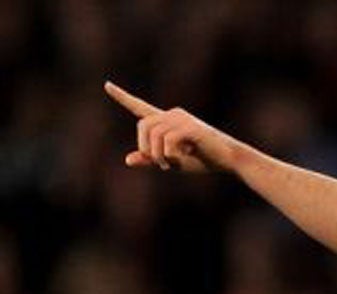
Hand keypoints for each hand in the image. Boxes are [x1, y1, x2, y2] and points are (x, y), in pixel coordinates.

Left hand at [103, 81, 235, 172]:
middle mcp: (173, 115)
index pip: (140, 107)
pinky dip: (169, 153)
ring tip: (170, 165)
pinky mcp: (191, 127)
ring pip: (154, 134)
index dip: (123, 97)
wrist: (230, 159)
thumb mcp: (173, 162)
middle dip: (145, 148)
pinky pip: (168, 139)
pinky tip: (183, 157)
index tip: (107, 85)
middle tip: (160, 164)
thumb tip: (128, 159)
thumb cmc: (203, 160)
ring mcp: (182, 119)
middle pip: (143, 125)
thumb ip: (151, 159)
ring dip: (157, 154)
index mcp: (167, 121)